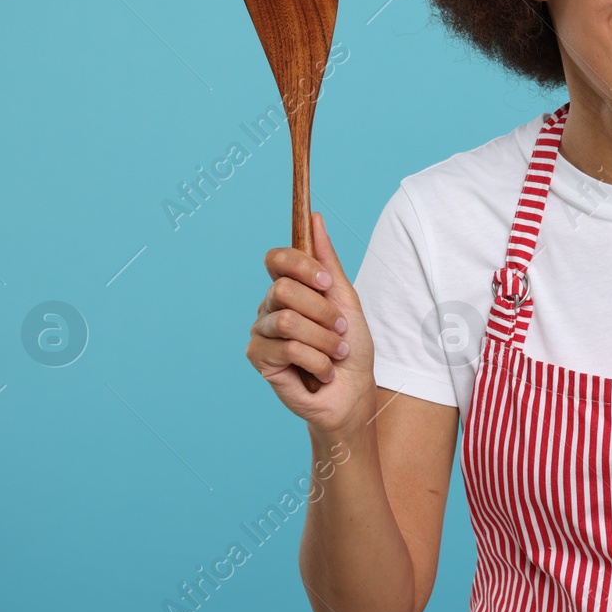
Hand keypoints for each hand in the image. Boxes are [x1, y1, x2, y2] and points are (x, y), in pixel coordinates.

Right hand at [248, 212, 376, 434]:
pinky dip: (317, 362)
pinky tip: (322, 372)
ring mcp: (261, 331)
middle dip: (322, 312)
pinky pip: (287, 349)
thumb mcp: (346, 300)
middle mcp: (270, 306)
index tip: (325, 282)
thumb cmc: (351, 347)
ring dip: (324, 340)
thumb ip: (327, 262)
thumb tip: (315, 218)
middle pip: (283, 289)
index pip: (277, 258)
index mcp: (290, 288)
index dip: (300, 265)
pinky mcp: (259, 358)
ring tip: (335, 354)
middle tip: (340, 329)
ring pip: (287, 321)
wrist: (352, 392)